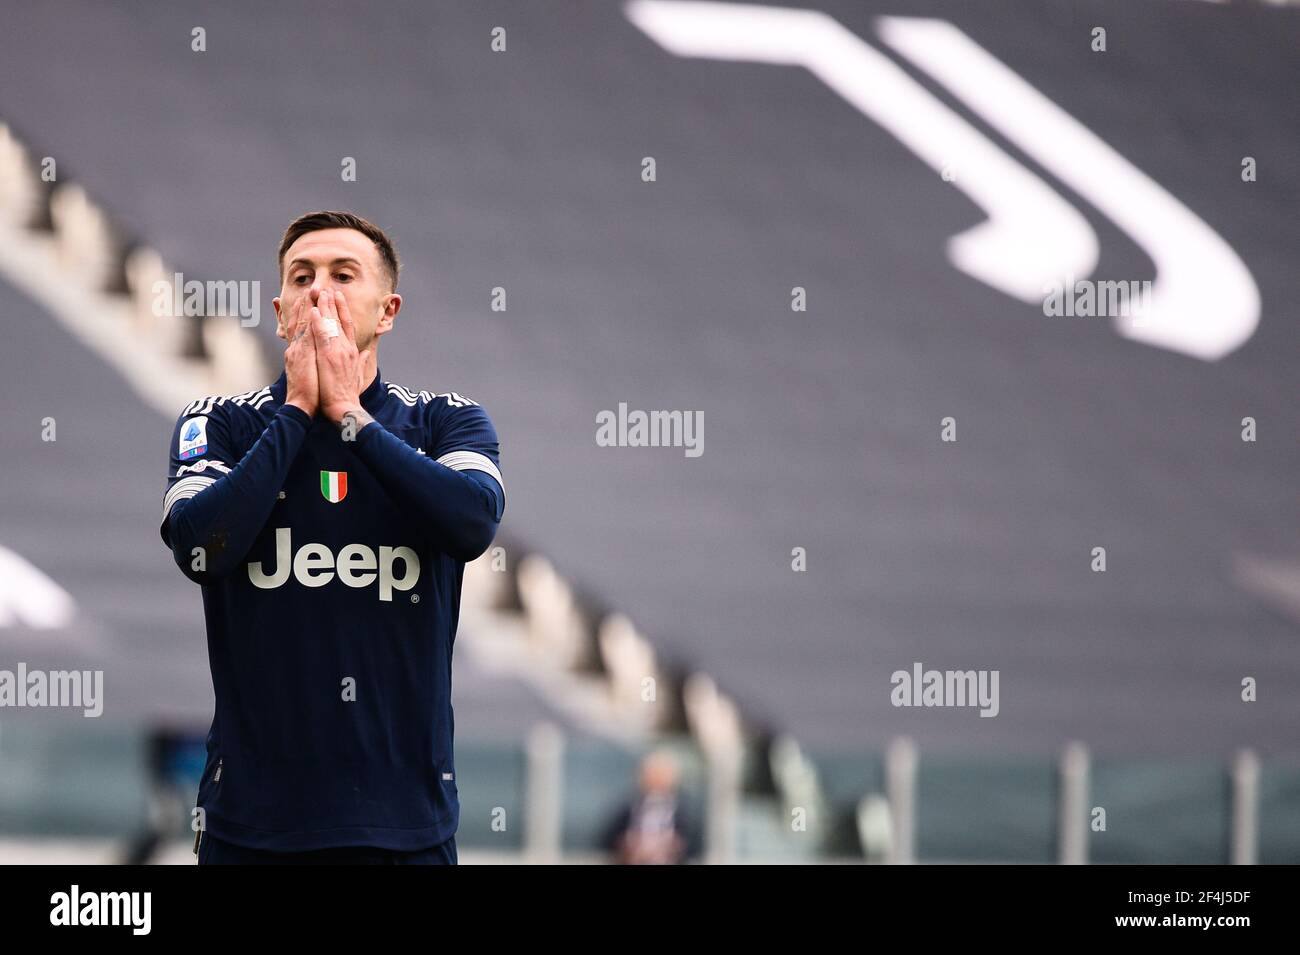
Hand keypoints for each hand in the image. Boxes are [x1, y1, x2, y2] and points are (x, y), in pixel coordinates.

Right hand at [283, 296, 318, 416]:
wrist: (302, 406)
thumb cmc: (312, 393)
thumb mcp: (315, 373)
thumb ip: (321, 361)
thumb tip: (329, 355)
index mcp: (301, 352)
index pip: (304, 329)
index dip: (307, 315)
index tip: (313, 301)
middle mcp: (297, 348)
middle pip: (301, 322)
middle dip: (307, 305)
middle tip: (312, 289)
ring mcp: (297, 350)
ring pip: (302, 324)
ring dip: (306, 307)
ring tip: (311, 292)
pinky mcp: (300, 355)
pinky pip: (304, 333)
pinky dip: (307, 321)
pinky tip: (312, 309)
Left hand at [311, 288, 363, 426]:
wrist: (344, 407)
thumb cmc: (348, 393)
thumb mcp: (358, 373)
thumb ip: (362, 360)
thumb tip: (367, 352)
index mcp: (352, 351)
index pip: (348, 325)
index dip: (343, 309)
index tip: (338, 296)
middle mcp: (347, 348)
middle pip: (340, 320)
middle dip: (333, 302)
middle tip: (328, 287)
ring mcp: (338, 351)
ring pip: (330, 324)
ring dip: (324, 307)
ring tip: (318, 292)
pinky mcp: (329, 356)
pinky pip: (321, 334)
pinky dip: (317, 321)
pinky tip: (312, 310)